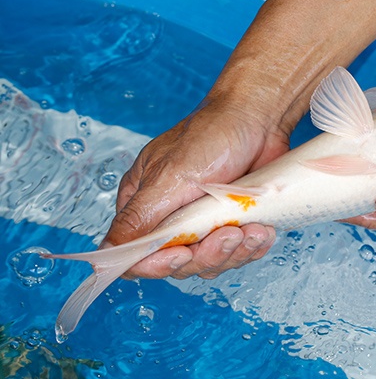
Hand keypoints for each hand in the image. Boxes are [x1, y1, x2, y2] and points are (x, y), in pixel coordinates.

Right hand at [101, 99, 286, 279]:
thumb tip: (106, 254)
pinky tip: (262, 232)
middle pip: (181, 264)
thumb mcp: (170, 175)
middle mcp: (172, 218)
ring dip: (235, 252)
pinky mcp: (233, 223)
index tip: (184, 253)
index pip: (139, 256)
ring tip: (252, 230)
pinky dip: (252, 247)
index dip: (159, 264)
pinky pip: (238, 252)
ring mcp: (205, 223)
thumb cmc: (212, 134)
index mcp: (145, 206)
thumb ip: (139, 216)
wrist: (258, 117)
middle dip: (208, 255)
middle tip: (230, 233)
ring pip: (212, 262)